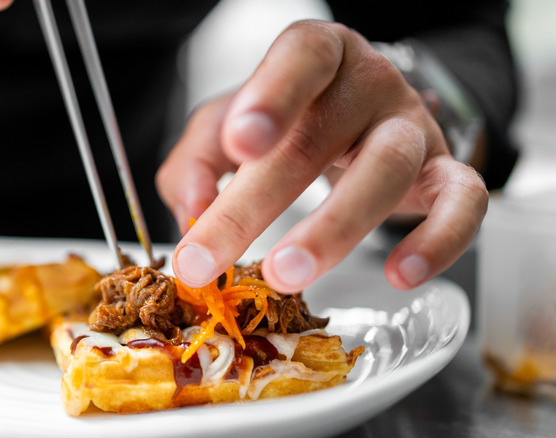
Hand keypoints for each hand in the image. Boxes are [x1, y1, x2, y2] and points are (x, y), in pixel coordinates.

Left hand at [157, 20, 487, 292]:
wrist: (364, 118)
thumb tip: (193, 214)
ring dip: (333, 229)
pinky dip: (438, 242)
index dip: (270, 98)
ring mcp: (412, 126)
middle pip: (318, 138)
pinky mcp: (447, 171)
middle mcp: (368, 84)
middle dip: (256, 205)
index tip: (239, 144)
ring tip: (285, 274)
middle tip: (209, 258)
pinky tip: (399, 276)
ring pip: (387, 169)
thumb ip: (198, 158)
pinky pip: (464, 202)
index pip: (299, 60)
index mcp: (315, 57)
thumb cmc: (292, 120)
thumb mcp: (231, 123)